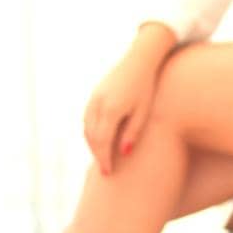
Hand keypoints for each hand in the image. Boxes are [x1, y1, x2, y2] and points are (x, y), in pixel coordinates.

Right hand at [82, 26, 174, 173]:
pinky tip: (100, 139)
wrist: (139, 59)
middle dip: (97, 155)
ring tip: (102, 157)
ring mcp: (93, 98)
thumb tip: (122, 154)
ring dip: (92, 144)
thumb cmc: (146, 87)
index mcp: (111, 110)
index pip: (102, 142)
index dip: (104, 159)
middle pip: (91, 137)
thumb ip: (132, 133)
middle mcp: (98, 104)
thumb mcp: (144, 111)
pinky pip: (87, 118)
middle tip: (104, 170)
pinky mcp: (94, 94)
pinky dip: (91, 132)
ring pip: (86, 128)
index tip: (108, 173)